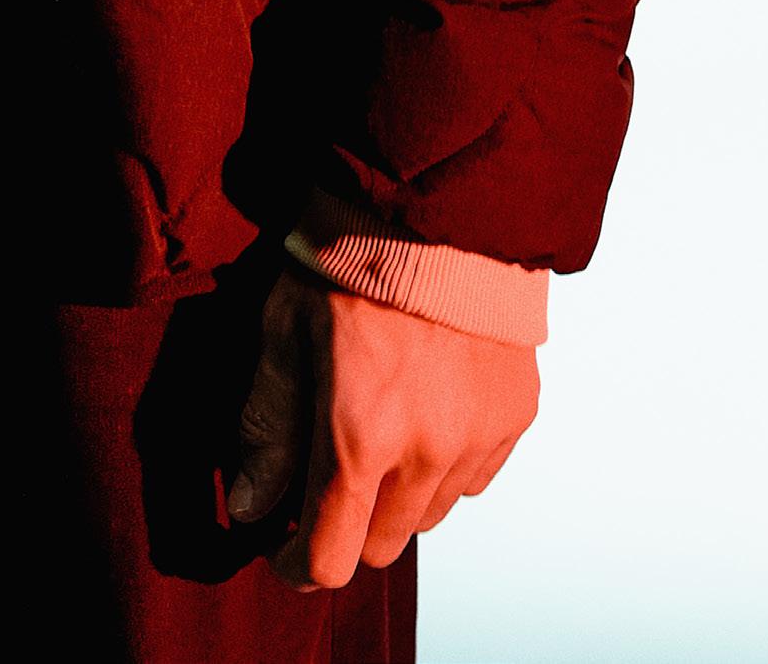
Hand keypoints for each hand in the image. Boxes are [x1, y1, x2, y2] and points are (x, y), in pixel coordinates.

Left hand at [228, 266, 538, 589]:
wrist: (439, 202)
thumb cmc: (348, 258)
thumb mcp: (283, 331)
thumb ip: (267, 428)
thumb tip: (252, 507)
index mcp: (361, 438)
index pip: (331, 558)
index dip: (298, 566)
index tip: (281, 547)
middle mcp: (428, 453)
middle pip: (382, 547)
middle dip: (346, 526)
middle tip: (324, 477)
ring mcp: (479, 438)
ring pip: (429, 516)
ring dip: (396, 496)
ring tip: (376, 428)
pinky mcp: (515, 416)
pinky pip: (473, 477)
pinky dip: (444, 463)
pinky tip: (423, 408)